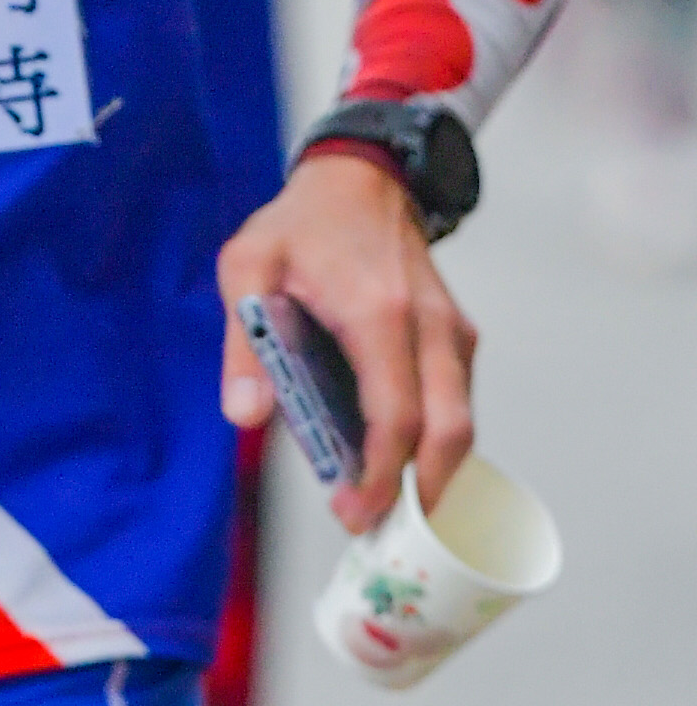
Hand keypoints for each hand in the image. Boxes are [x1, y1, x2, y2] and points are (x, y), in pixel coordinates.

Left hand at [218, 148, 475, 535]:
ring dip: (432, 471)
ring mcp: (451, 330)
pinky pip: (456, 399)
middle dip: (421, 491)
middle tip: (377, 529)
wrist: (363, 176)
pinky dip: (437, 440)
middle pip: (450, 430)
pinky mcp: (456, 335)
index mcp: (379, 313)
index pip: (396, 414)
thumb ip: (243, 342)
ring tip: (384, 506)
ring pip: (462, 420)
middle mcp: (429, 326)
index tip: (353, 513)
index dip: (380, 474)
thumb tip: (246, 416)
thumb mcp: (246, 268)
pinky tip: (398, 462)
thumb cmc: (301, 224)